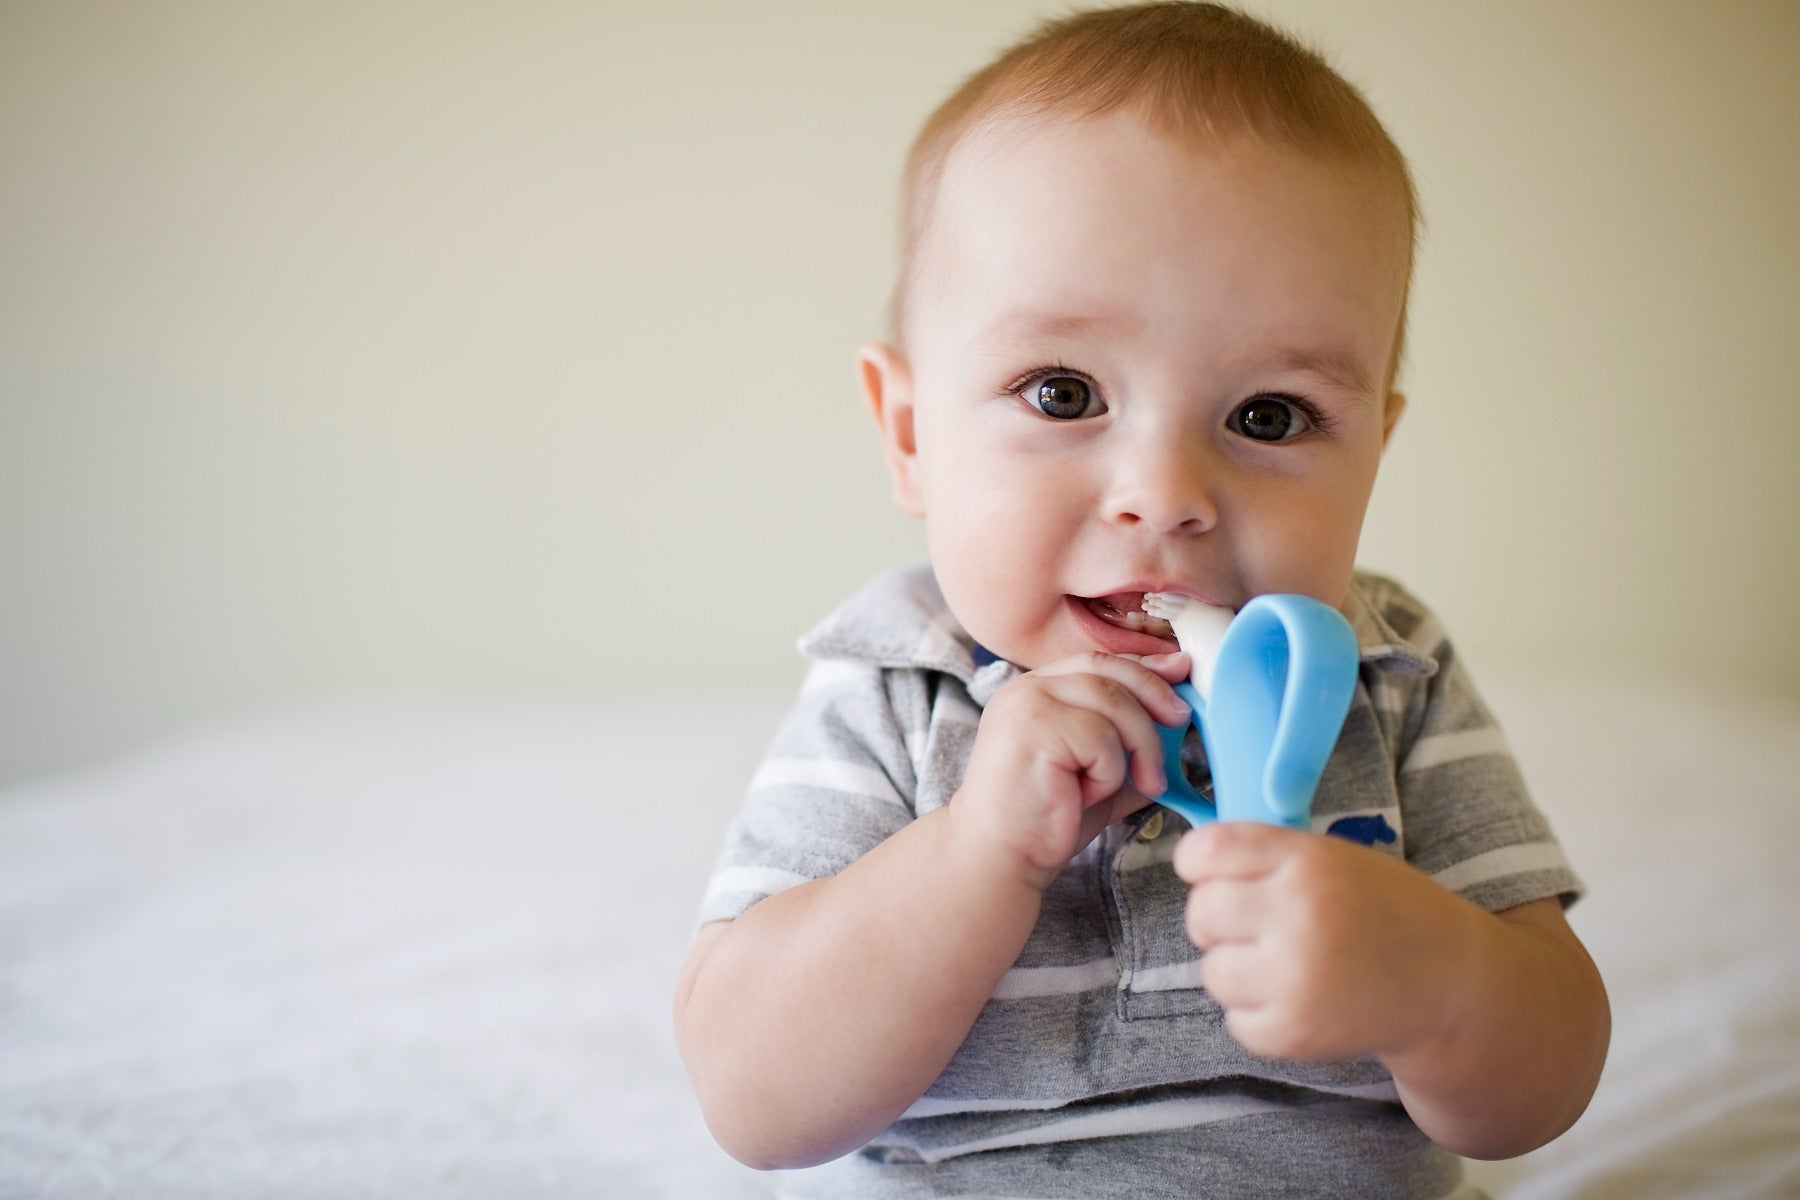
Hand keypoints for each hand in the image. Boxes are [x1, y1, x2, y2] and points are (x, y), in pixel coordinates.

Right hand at [953, 651, 1191, 890]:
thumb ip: (1131, 742)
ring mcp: (1027, 704)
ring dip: (1137, 747)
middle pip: (1108, 670)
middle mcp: (1027, 688)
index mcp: (1038, 690)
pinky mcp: (1032, 728)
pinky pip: (1100, 738)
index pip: (1099, 661)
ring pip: (1113, 702)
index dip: (1145, 667)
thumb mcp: (1102, 771)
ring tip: (1134, 782)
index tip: (1180, 673)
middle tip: (1179, 723)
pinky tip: (1086, 794)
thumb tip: (1178, 716)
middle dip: (1154, 695)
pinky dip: (1108, 772)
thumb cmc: (1046, 820)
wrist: (1000, 857)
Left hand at [1174, 822, 1481, 1062]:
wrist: (1451, 983)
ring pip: (1213, 972)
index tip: (1211, 874)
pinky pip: (1236, 1021)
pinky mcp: (1295, 1032)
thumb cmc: (1383, 911)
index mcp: (1307, 861)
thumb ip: (1268, 856)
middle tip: (1261, 927)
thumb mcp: (1334, 859)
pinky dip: (1260, 1016)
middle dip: (1221, 922)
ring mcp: (1295, 978)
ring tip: (1288, 967)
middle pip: (1201, 913)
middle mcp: (1298, 914)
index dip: (1198, 864)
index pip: (1206, 852)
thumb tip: (1192, 861)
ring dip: (1239, 972)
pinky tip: (1302, 1001)